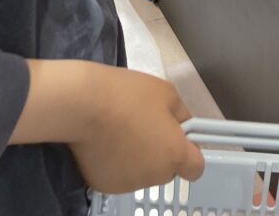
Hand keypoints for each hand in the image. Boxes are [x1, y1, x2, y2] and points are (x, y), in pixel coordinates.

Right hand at [68, 66, 204, 195]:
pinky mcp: (104, 186)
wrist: (83, 105)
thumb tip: (181, 126)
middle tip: (145, 125)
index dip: (189, 152)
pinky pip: (119, 175)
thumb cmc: (128, 95)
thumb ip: (180, 114)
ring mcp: (129, 184)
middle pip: (167, 169)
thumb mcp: (166, 92)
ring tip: (120, 130)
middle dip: (161, 151)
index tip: (178, 136)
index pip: (195, 168)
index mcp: (175, 154)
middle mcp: (155, 176)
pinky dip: (116, 163)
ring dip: (138, 157)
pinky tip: (105, 142)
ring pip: (142, 172)